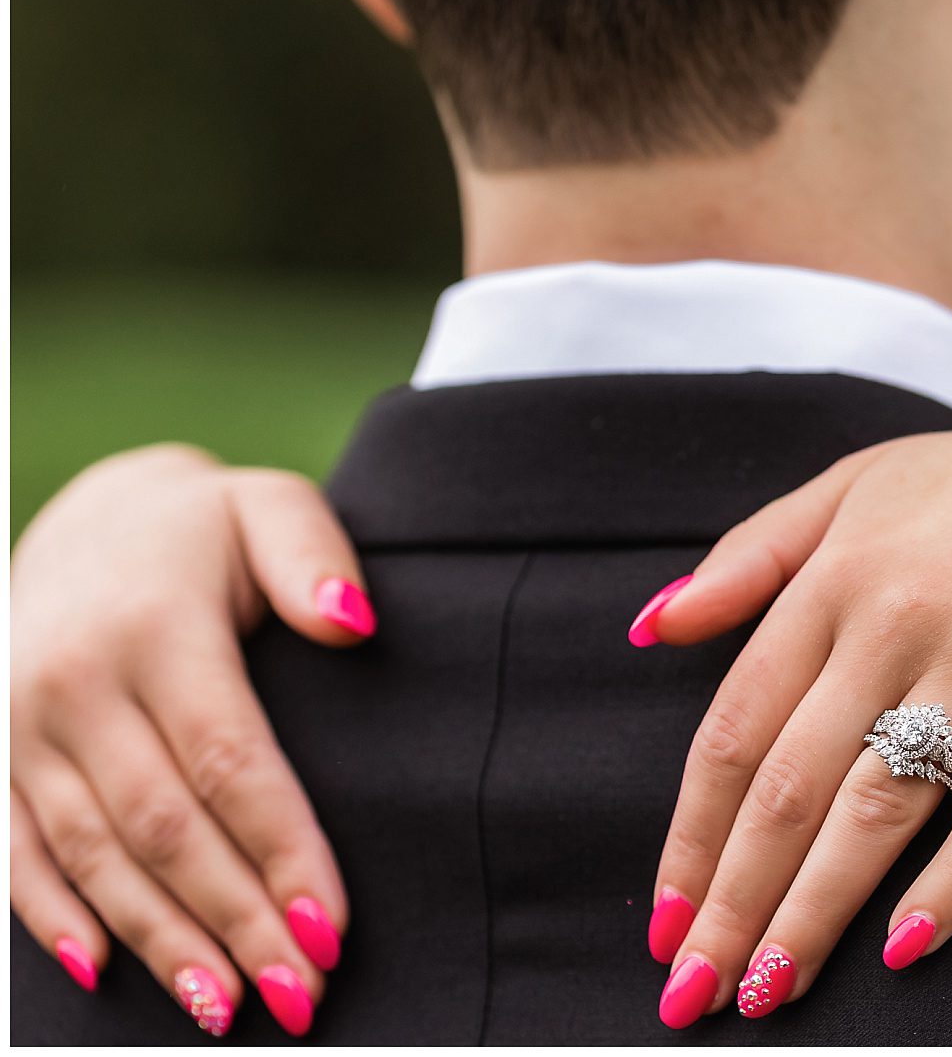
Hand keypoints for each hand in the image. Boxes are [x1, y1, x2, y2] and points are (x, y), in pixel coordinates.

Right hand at [10, 444, 368, 1036]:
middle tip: (299, 993)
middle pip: (166, 827)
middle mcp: (76, 682)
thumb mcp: (269, 507)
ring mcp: (21, 724)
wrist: (91, 518)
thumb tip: (354, 625)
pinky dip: (53, 917)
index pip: (229, 761)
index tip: (332, 927)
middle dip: (235, 919)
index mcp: (155, 627)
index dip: (281, 850)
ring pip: (93, 856)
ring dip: (160, 940)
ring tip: (226, 1009)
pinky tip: (102, 973)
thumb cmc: (207, 530)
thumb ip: (316, 557)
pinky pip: (14, 851)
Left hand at [627, 398, 951, 1024]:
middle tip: (696, 994)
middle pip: (791, 786)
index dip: (692, 837)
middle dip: (734, 904)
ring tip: (770, 993)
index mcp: (838, 570)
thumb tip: (652, 627)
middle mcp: (900, 612)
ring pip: (879, 809)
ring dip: (814, 914)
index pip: (737, 729)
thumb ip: (755, 552)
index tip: (664, 921)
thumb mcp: (864, 484)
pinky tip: (908, 947)